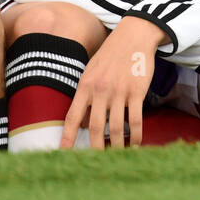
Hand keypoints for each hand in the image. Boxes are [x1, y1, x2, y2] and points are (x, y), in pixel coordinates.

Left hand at [62, 15, 167, 149]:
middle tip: (96, 163)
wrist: (134, 36)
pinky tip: (136, 143)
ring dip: (117, 145)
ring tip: (118, 156)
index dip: (67, 137)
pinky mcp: (137, 91)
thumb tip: (80, 124)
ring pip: (116, 126)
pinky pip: (136, 119)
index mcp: (85, 86)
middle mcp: (100, 90)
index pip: (72, 117)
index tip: (62, 154)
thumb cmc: (110, 55)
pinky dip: (136, 135)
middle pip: (95, 127)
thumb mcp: (91, 72)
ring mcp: (120, 91)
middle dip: (95, 148)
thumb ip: (84, 97)